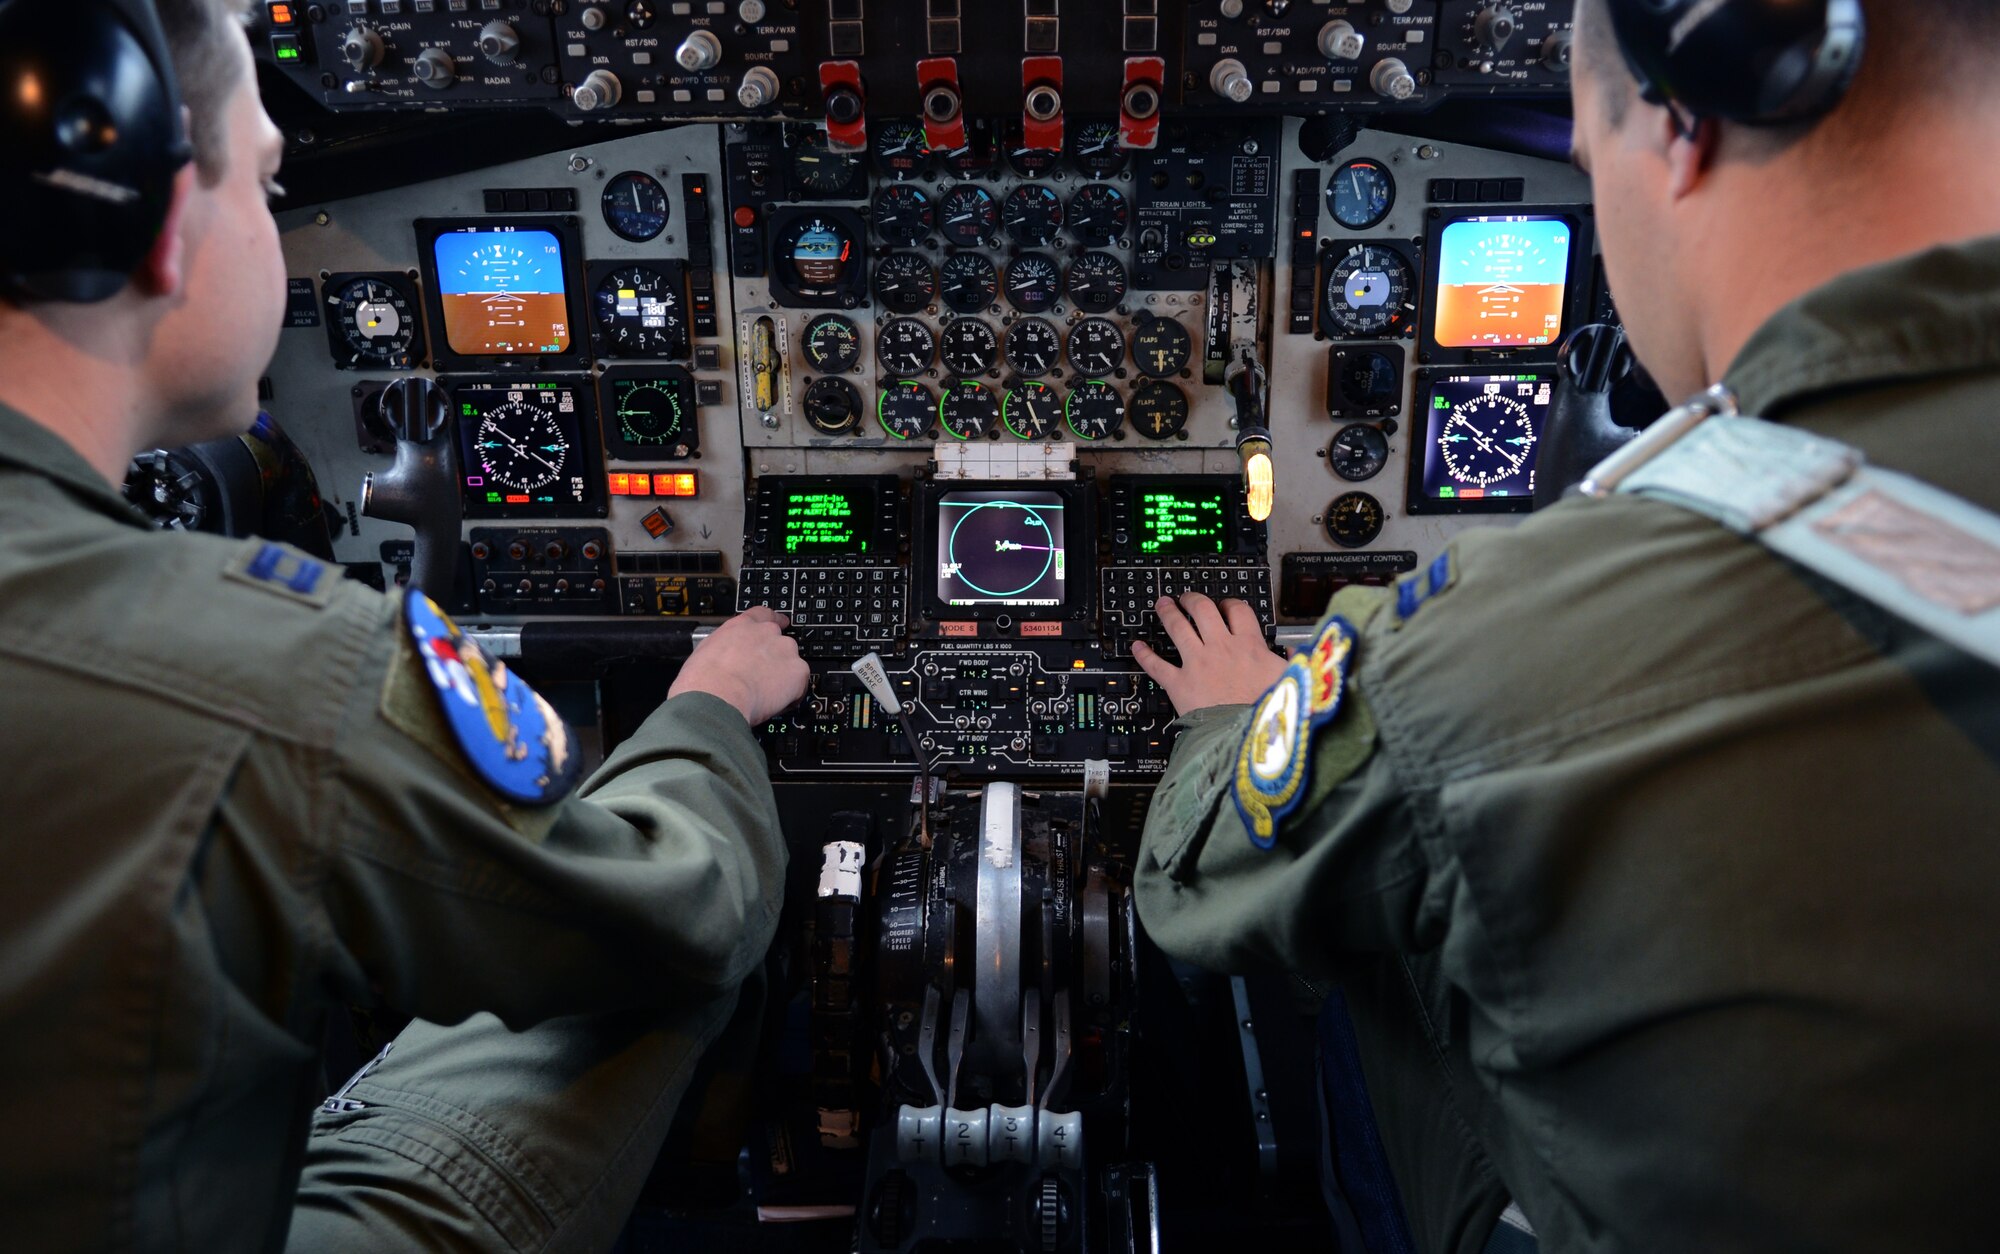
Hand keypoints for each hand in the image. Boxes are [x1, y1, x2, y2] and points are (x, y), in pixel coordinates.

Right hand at [669, 607, 809, 724]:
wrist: (716, 697)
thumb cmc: (703, 681)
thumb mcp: (705, 652)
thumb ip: (723, 648)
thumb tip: (723, 660)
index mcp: (741, 626)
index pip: (763, 614)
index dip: (774, 620)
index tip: (780, 622)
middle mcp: (766, 633)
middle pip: (780, 641)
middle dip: (775, 658)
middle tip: (762, 677)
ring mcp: (784, 650)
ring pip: (791, 662)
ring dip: (783, 676)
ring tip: (764, 693)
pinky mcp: (798, 671)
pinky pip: (800, 683)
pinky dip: (792, 694)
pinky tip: (774, 702)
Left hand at [1132, 594, 1288, 716]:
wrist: (1247, 736)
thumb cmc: (1270, 711)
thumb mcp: (1293, 680)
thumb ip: (1294, 661)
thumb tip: (1300, 651)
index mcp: (1249, 646)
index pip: (1238, 612)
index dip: (1231, 604)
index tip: (1226, 605)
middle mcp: (1220, 649)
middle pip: (1203, 611)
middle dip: (1193, 600)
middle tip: (1187, 597)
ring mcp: (1197, 664)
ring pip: (1178, 628)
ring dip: (1168, 614)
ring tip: (1162, 605)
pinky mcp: (1179, 684)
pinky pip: (1157, 665)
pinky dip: (1144, 654)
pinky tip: (1137, 646)